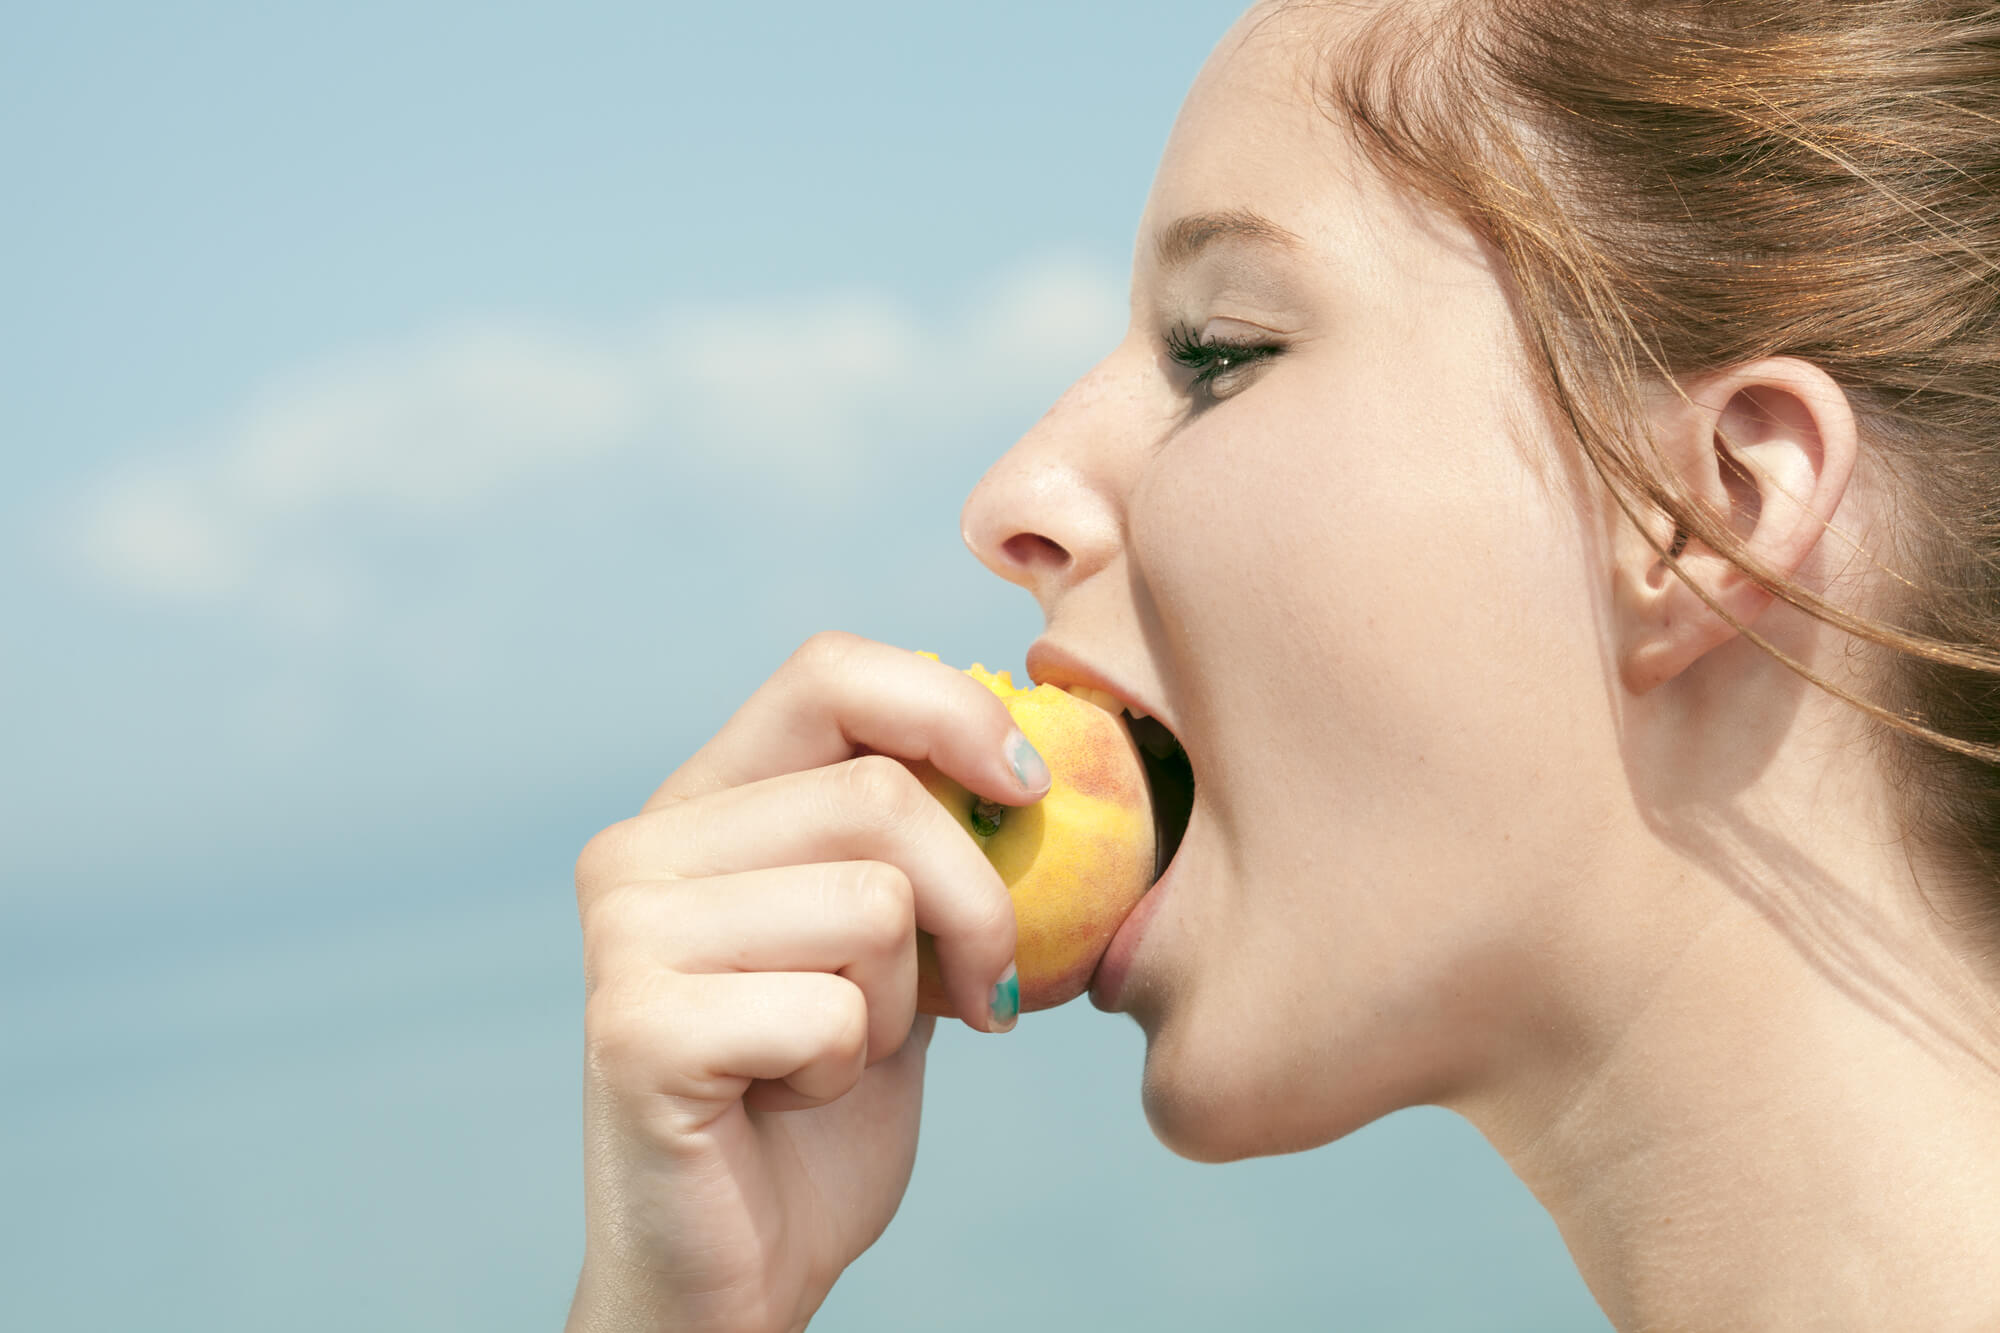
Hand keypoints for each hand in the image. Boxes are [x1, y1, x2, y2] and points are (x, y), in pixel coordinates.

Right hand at [566, 632, 1045, 1332]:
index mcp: (702, 803)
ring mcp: (626, 934)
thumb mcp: (890, 949)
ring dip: (903, 1001)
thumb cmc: (819, 1103)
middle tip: (980, 990)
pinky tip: (796, 1096)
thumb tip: (1026, 753)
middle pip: (877, 793)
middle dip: (974, 903)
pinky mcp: (637, 1028)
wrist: (735, 1269)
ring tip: (846, 1050)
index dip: (948, 711)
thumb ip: (921, 849)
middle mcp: (642, 846)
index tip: (1025, 791)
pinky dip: (850, 1070)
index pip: (828, 672)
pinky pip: (831, 1011)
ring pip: (869, 902)